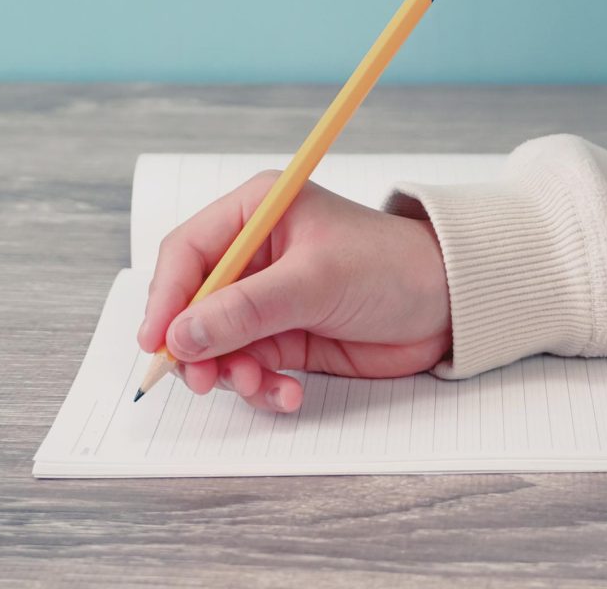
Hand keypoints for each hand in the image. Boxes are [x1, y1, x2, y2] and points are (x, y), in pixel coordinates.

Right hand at [136, 172, 451, 413]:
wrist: (448, 304)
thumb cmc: (391, 267)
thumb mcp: (316, 281)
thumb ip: (246, 310)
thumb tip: (180, 336)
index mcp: (255, 214)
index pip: (186, 253)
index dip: (165, 298)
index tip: (158, 342)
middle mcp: (254, 256)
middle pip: (192, 305)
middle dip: (196, 347)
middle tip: (206, 380)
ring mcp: (267, 300)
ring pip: (217, 345)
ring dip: (232, 373)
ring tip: (263, 385)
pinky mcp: (286, 337)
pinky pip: (250, 368)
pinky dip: (262, 387)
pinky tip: (289, 393)